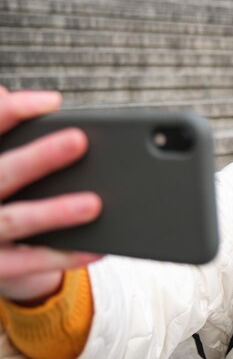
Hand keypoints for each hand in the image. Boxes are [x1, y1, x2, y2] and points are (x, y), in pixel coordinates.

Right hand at [0, 86, 101, 302]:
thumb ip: (2, 131)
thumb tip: (9, 95)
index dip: (12, 113)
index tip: (53, 102)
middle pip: (0, 173)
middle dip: (38, 158)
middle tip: (78, 141)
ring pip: (14, 220)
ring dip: (55, 212)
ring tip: (94, 203)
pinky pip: (29, 263)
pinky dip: (64, 256)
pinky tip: (96, 248)